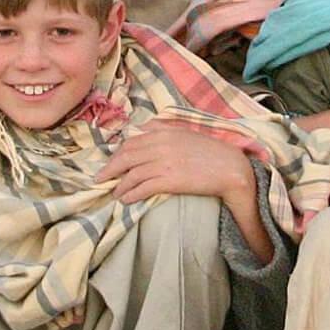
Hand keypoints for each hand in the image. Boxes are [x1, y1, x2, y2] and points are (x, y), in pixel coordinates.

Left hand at [100, 123, 253, 205]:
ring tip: (114, 193)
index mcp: (163, 131)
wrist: (229, 167)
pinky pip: (142, 188)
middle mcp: (160, 145)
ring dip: (119, 185)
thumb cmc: (209, 151)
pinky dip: (130, 194)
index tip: (109, 163)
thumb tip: (140, 130)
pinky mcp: (169, 180)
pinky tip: (126, 199)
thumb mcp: (184, 132)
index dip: (116, 154)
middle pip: (125, 157)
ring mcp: (164, 163)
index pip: (130, 142)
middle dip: (109, 169)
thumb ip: (161, 129)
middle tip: (99, 179)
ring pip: (131, 174)